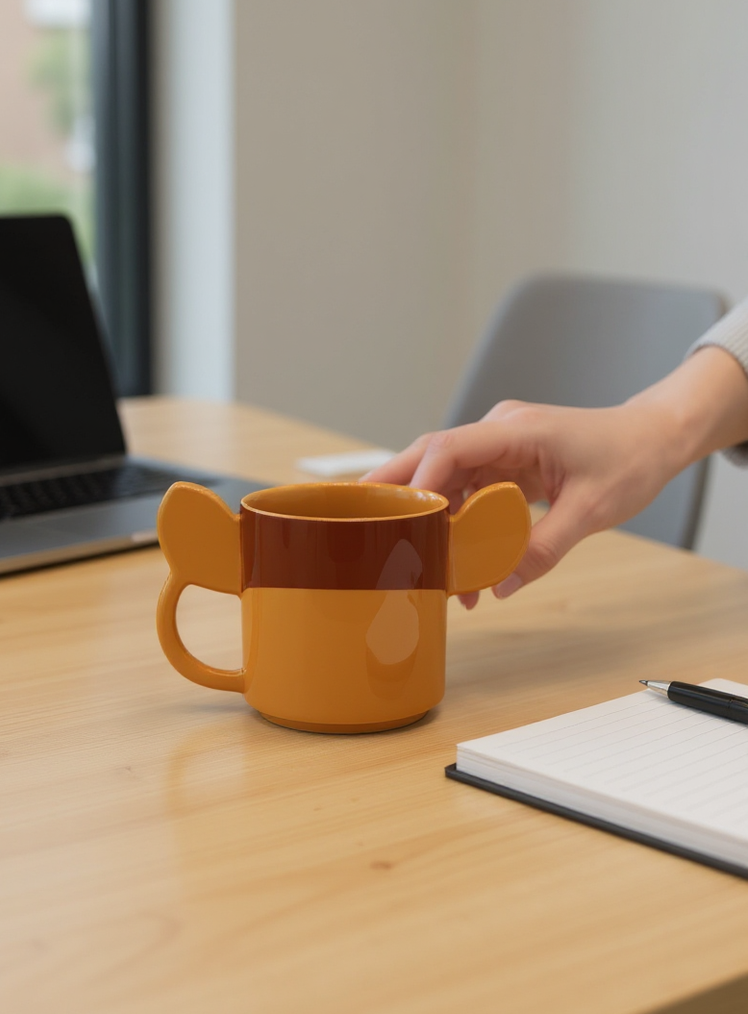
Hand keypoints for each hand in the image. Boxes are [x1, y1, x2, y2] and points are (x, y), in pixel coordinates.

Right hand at [366, 347, 747, 603]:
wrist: (655, 438)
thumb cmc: (629, 458)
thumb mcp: (593, 510)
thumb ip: (545, 546)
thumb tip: (504, 584)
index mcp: (518, 429)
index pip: (451, 447)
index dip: (421, 481)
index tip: (405, 519)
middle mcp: (500, 431)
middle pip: (432, 455)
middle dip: (395, 487)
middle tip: (358, 517)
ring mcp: (501, 446)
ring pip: (447, 478)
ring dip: (434, 518)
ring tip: (425, 564)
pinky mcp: (507, 463)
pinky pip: (470, 490)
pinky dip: (459, 522)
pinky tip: (459, 560)